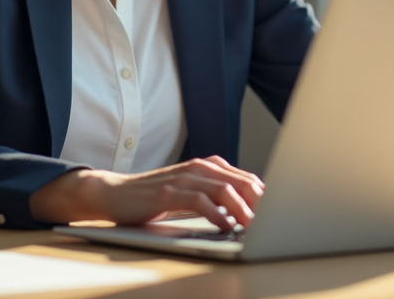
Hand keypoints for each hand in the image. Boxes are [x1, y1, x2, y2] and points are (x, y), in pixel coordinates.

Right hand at [30, 156, 263, 230]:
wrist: (115, 192)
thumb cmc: (155, 196)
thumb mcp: (189, 191)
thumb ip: (215, 194)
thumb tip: (248, 209)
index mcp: (206, 166)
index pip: (245, 178)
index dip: (264, 196)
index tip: (278, 213)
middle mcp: (198, 168)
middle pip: (240, 181)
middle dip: (260, 202)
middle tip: (273, 221)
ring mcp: (182, 178)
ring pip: (223, 189)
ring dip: (242, 209)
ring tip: (253, 225)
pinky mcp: (168, 192)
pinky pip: (199, 201)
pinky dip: (216, 215)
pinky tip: (224, 226)